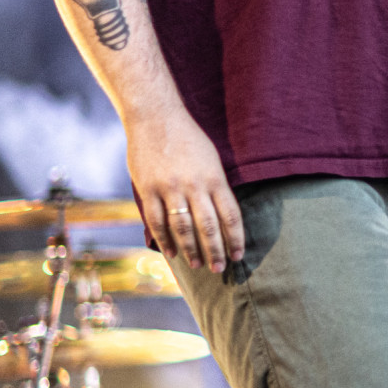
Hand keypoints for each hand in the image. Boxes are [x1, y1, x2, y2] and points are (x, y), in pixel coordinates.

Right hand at [125, 111, 243, 272]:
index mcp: (214, 177)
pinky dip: (165, 240)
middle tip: (220, 269)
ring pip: (184, 228)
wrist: (156, 117)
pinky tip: (172, 253)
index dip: (236, 238)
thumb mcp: (211, 159)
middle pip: (209, 227)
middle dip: (216, 251)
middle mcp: (194, 185)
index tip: (239, 255)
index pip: (230, 215)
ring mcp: (170, 188)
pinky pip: (157, 222)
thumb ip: (216, 187)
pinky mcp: (148, 190)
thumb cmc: (188, 138)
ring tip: (199, 265)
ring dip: (192, 250)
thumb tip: (222, 217)